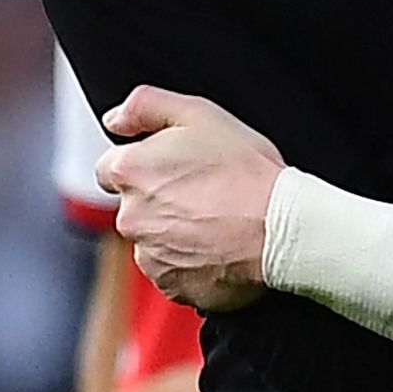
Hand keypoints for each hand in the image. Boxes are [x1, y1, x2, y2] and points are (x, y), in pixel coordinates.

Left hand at [96, 88, 284, 309]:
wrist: (282, 229)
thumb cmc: (248, 172)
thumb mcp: (200, 114)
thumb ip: (146, 106)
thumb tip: (115, 119)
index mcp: (129, 172)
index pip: (111, 169)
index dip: (144, 165)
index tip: (175, 169)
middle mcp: (129, 217)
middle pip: (134, 206)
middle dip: (160, 200)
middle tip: (205, 192)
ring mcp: (149, 255)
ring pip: (153, 240)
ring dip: (174, 232)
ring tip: (217, 221)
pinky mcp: (171, 285)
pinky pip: (173, 271)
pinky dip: (190, 261)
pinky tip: (220, 246)